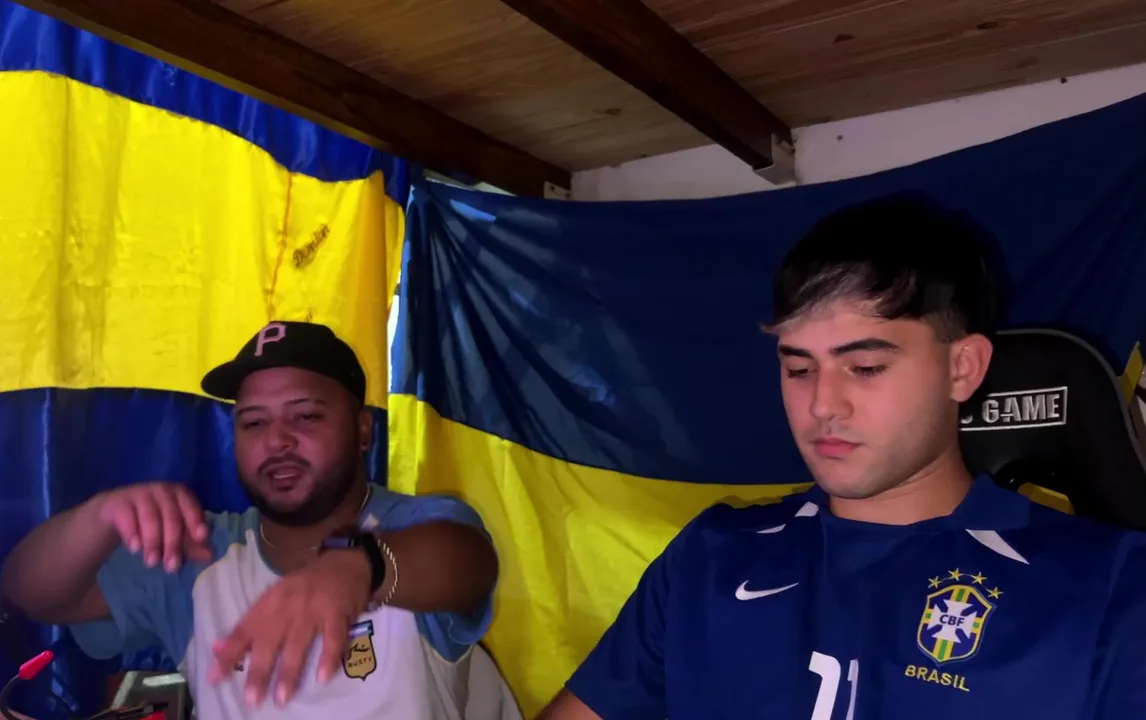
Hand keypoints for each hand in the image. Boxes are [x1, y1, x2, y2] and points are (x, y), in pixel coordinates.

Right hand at [95, 482, 211, 571]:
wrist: (115, 513)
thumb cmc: (153, 523)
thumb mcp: (173, 534)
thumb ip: (191, 544)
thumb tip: (209, 557)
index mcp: (180, 495)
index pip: (192, 506)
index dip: (197, 521)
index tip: (202, 537)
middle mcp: (162, 491)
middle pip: (172, 517)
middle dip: (173, 543)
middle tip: (171, 567)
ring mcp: (140, 494)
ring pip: (150, 518)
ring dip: (153, 542)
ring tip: (152, 563)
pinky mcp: (119, 503)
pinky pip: (127, 518)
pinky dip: (132, 534)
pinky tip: (135, 549)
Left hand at [208, 550, 371, 708]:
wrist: (343, 563)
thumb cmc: (304, 586)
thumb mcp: (274, 598)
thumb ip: (249, 625)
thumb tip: (217, 648)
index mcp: (268, 604)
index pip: (243, 630)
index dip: (229, 655)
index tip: (215, 679)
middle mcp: (286, 607)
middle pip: (269, 641)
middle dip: (259, 671)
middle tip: (252, 700)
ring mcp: (312, 610)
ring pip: (298, 643)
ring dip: (289, 672)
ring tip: (282, 698)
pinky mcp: (337, 613)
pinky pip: (333, 638)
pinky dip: (329, 658)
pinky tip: (323, 677)